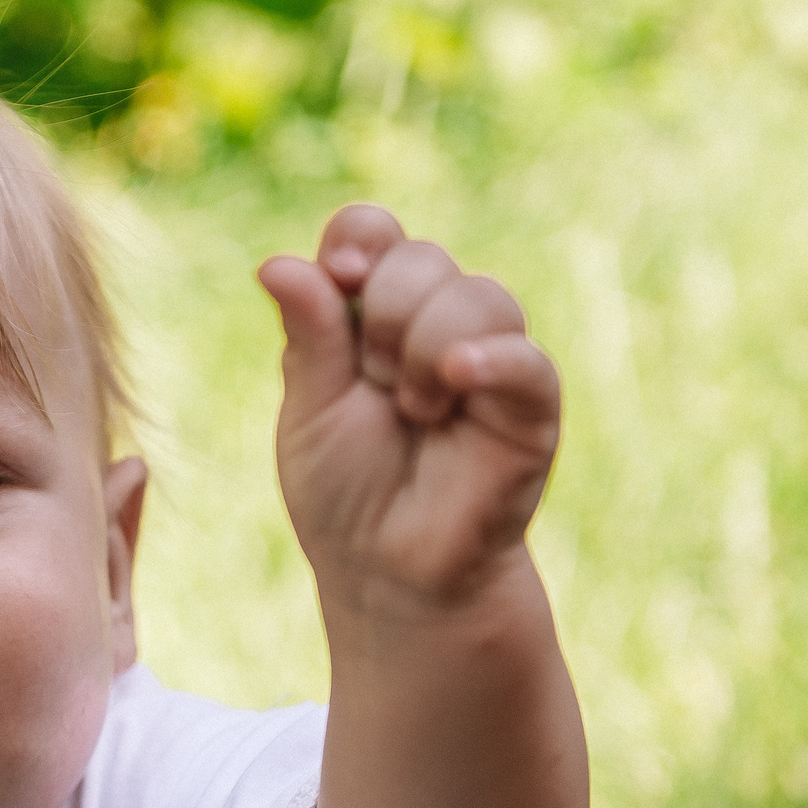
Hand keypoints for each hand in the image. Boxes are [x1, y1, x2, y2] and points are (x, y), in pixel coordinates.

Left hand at [257, 204, 560, 617]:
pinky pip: (524, 356)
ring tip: (413, 414)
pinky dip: (489, 359)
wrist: (388, 573)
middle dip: (383, 316)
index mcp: (373, 314)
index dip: (359, 241)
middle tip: (375, 386)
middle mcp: (436, 323)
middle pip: (421, 258)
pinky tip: (456, 376)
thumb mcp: (308, 410)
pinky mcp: (531, 404)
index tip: (342, 275)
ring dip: (424, 350)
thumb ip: (307, 336)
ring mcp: (489, 358)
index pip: (374, 234)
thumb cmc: (344, 493)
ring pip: (476, 293)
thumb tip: (276, 261)